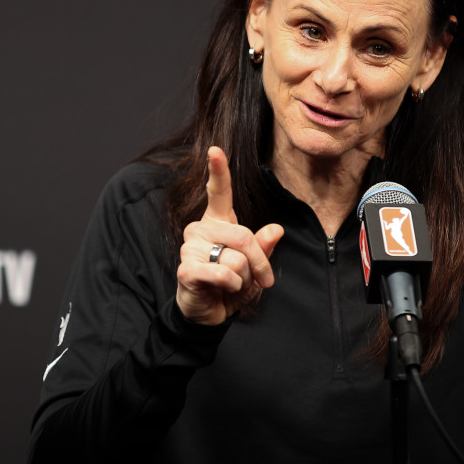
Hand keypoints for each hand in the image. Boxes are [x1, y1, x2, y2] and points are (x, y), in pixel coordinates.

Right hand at [175, 146, 283, 324]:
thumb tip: (276, 230)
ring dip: (244, 278)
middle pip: (244, 236)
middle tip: (261, 278)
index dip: (218, 171)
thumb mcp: (255, 267)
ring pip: (235, 258)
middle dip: (259, 262)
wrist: (210, 313)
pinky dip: (232, 286)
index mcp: (217, 222)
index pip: (218, 192)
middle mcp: (200, 229)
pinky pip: (223, 274)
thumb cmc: (231, 285)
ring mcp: (190, 248)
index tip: (215, 150)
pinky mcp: (186, 269)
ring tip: (232, 284)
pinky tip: (222, 289)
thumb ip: (263, 248)